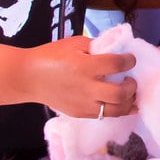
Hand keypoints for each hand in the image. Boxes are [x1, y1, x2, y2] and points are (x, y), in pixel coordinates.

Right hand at [18, 35, 135, 117]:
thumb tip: (118, 49)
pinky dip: (116, 109)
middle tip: (130, 79)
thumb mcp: (75, 43)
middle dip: (132, 86)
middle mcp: (86, 87)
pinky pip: (104, 115)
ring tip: (129, 93)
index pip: (116, 65)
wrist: (28, 77)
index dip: (129, 61)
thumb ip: (97, 46)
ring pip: (116, 111)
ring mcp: (83, 104)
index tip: (130, 59)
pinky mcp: (79, 113)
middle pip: (119, 94)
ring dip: (128, 102)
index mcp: (84, 66)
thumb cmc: (51, 56)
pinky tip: (120, 102)